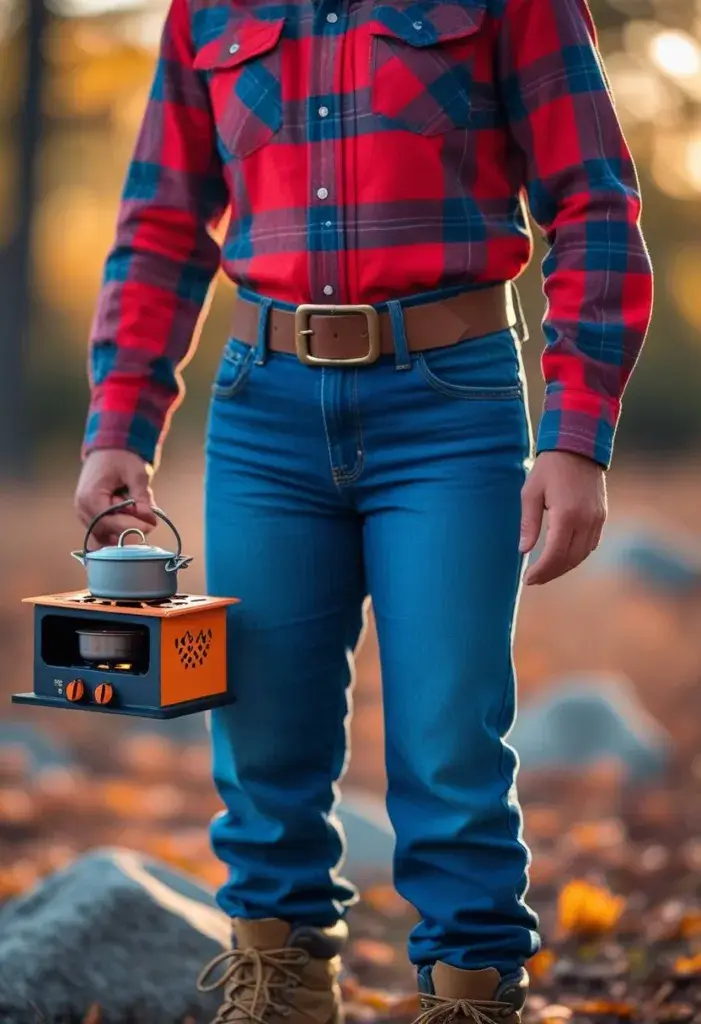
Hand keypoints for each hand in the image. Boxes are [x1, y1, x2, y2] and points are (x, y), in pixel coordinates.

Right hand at [74, 449, 158, 548]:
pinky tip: (132, 520)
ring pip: (107, 535)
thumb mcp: (136, 473)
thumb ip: (142, 497)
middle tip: (149, 517)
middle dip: (130, 527)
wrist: (109, 450)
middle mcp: (83, 510)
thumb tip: (149, 519)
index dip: (131, 526)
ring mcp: (85, 515)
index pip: (110, 522)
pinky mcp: (91, 518)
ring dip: (125, 528)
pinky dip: (119, 530)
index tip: (150, 525)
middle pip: (108, 531)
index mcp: (90, 497)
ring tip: (137, 510)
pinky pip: (104, 532)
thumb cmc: (121, 458)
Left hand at [519, 451, 606, 585]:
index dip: (541, 571)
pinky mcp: (602, 515)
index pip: (555, 555)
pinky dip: (577, 555)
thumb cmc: (549, 467)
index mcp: (566, 515)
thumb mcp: (531, 492)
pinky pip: (591, 544)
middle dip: (551, 573)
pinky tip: (563, 556)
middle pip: (570, 559)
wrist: (577, 446)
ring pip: (582, 555)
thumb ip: (529, 523)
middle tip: (534, 579)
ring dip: (565, 567)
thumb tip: (523, 550)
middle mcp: (586, 520)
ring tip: (546, 571)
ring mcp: (597, 518)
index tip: (528, 579)